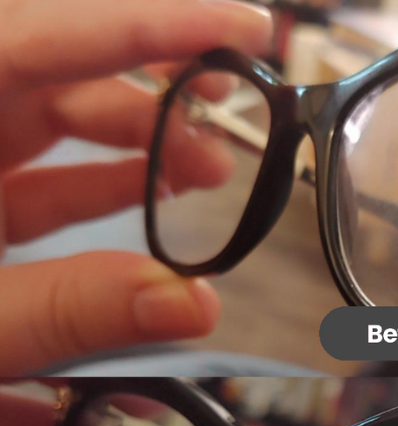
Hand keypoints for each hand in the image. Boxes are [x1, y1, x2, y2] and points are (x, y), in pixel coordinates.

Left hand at [0, 0, 273, 374]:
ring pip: (53, 113)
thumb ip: (70, 310)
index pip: (36, 34)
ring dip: (139, 135)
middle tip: (235, 98)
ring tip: (212, 169)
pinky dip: (105, 179)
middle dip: (154, 78)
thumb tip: (196, 304)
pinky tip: (160, 193)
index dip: (148, 23)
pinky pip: (44, 174)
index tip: (245, 27)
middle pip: (55, 63)